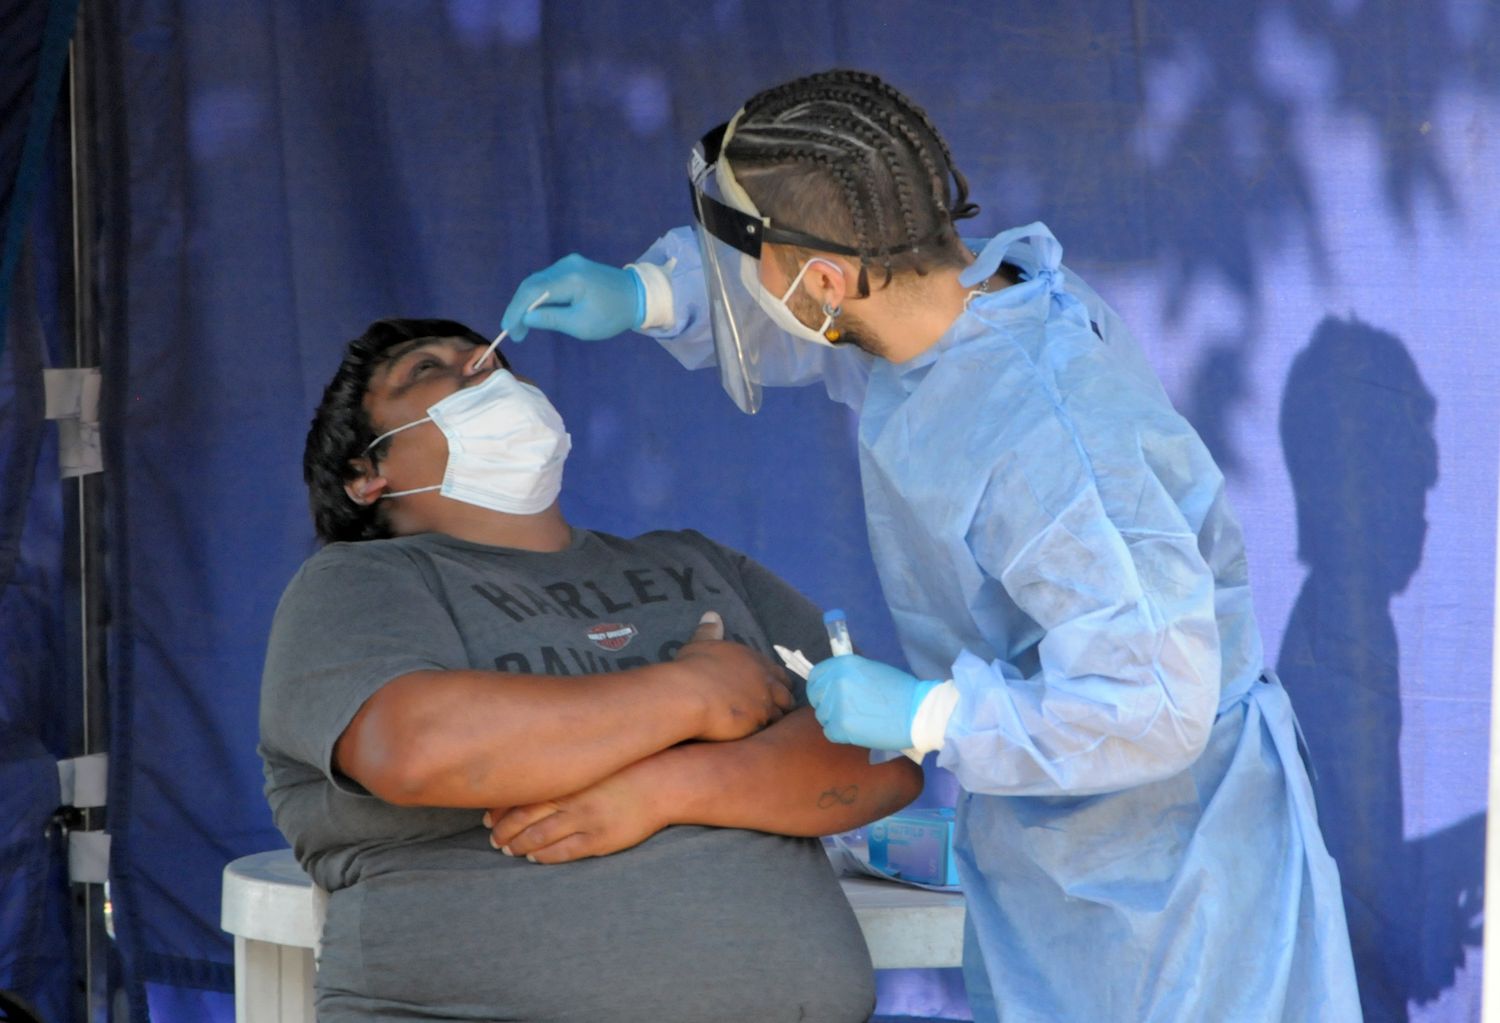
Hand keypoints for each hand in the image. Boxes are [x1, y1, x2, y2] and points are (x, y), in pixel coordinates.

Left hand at [483, 761, 664, 863]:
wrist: (663, 782)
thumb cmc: (624, 769)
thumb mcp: (591, 760)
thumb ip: (563, 768)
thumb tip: (528, 774)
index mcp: (567, 774)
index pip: (520, 793)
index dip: (499, 809)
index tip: (487, 817)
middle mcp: (572, 796)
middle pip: (523, 817)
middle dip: (503, 831)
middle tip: (493, 838)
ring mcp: (585, 819)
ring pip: (538, 838)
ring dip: (517, 846)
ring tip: (507, 849)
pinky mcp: (599, 839)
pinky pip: (562, 853)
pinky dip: (542, 856)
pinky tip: (533, 857)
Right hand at [501, 254, 643, 340]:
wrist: (638, 296)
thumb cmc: (612, 315)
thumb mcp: (582, 325)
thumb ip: (552, 319)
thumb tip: (526, 318)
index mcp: (571, 278)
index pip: (533, 291)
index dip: (516, 310)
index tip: (508, 330)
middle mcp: (567, 265)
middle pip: (532, 284)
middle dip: (519, 309)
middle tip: (514, 332)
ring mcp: (569, 263)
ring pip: (538, 282)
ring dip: (527, 303)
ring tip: (522, 326)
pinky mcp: (572, 266)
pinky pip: (548, 281)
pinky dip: (538, 297)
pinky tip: (536, 313)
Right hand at [674, 611, 793, 740]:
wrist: (688, 694)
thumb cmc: (691, 668)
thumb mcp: (699, 644)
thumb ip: (710, 631)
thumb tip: (712, 614)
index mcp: (753, 658)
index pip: (777, 672)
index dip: (774, 682)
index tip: (767, 690)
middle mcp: (765, 678)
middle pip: (786, 693)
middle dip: (781, 701)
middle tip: (770, 710)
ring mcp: (766, 701)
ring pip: (783, 713)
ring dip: (776, 718)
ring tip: (766, 725)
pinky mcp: (760, 722)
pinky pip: (772, 729)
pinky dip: (767, 732)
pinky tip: (758, 736)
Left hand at [806, 654, 937, 749]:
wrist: (917, 712)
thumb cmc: (900, 690)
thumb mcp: (871, 670)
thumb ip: (849, 674)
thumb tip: (834, 682)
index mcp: (843, 665)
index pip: (815, 676)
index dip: (819, 687)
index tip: (826, 694)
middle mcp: (836, 682)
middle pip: (816, 698)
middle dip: (827, 705)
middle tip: (845, 711)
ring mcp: (837, 705)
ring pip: (823, 717)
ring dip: (836, 720)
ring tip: (857, 720)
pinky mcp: (841, 727)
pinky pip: (830, 733)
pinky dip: (841, 735)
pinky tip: (858, 731)